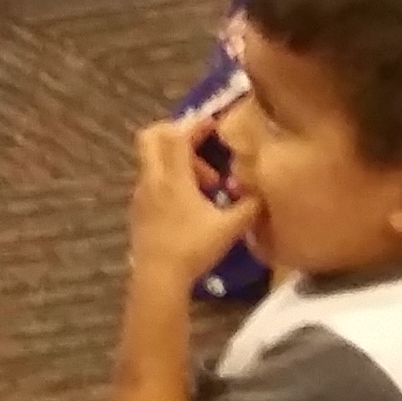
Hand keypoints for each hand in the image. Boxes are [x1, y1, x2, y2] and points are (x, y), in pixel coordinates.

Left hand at [124, 113, 256, 293]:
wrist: (157, 276)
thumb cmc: (193, 248)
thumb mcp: (230, 227)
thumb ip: (250, 206)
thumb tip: (263, 192)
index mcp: (172, 178)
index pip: (176, 136)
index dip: (194, 124)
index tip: (213, 124)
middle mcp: (151, 179)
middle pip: (151, 138)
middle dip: (177, 134)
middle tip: (203, 147)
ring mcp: (140, 193)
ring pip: (154, 160)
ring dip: (180, 162)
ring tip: (208, 185)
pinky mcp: (138, 207)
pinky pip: (153, 179)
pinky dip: (171, 178)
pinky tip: (192, 201)